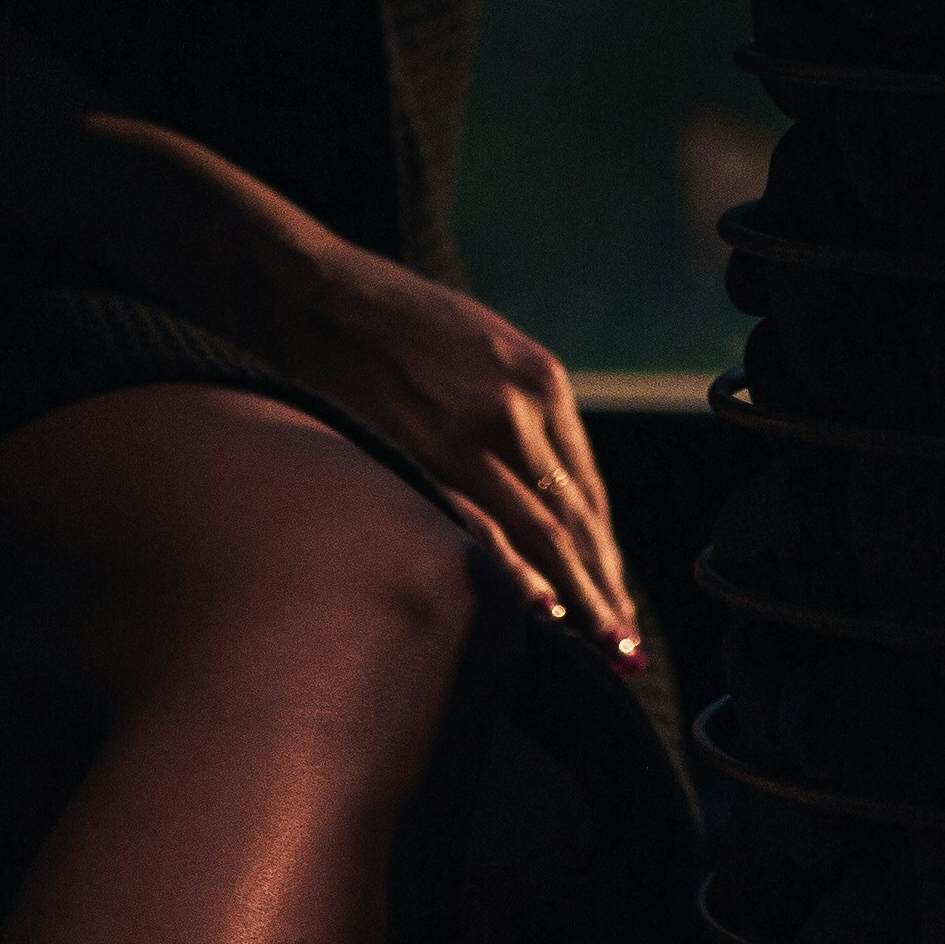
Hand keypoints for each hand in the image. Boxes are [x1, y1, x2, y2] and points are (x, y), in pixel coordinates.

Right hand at [260, 237, 641, 652]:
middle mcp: (519, 408)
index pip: (585, 490)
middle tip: (628, 651)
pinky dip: (513, 570)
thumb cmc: (397, 324)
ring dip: (577, 594)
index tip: (617, 603)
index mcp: (541, 381)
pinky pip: (477, 523)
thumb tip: (541, 494)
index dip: (603, 554)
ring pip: (540, 530)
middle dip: (605, 589)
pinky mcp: (420, 448)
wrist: (316, 292)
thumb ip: (518, 415)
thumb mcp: (483, 349)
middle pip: (575, 518)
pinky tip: (543, 609)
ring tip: (605, 648)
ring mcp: (472, 430)